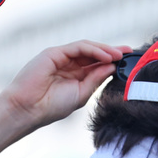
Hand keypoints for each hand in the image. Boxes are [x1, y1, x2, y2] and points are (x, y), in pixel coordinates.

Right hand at [0, 40, 130, 130]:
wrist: (28, 109)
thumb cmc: (51, 106)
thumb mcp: (81, 93)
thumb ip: (96, 79)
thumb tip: (112, 67)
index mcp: (75, 75)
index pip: (97, 64)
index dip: (112, 60)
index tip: (129, 60)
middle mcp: (68, 64)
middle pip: (94, 53)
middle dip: (112, 51)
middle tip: (129, 52)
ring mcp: (61, 57)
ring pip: (87, 47)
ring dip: (105, 50)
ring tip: (120, 55)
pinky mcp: (54, 53)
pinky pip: (78, 47)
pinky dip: (94, 50)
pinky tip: (106, 57)